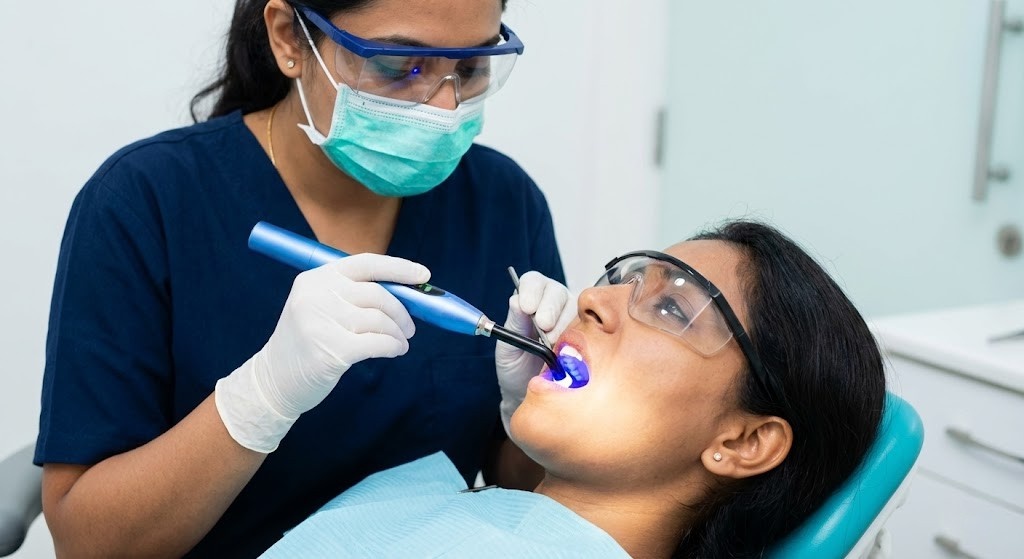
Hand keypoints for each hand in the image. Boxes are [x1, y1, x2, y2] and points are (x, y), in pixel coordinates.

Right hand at [216, 254, 429, 452]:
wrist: (274, 381)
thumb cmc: (307, 343)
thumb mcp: (319, 306)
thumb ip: (352, 294)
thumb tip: (406, 291)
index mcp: (316, 278)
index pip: (365, 263)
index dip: (398, 267)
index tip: (423, 275)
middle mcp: (316, 294)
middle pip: (378, 293)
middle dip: (402, 311)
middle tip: (410, 327)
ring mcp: (321, 322)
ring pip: (380, 320)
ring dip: (398, 333)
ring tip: (400, 342)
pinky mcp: (331, 350)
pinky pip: (378, 343)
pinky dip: (393, 346)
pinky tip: (395, 351)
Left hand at [495, 271, 576, 433]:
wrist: (530, 394)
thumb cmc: (516, 367)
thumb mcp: (508, 347)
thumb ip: (514, 324)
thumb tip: (516, 301)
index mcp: (531, 299)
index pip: (533, 282)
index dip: (531, 290)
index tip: (526, 307)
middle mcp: (553, 304)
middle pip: (556, 292)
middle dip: (549, 308)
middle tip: (542, 327)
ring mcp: (572, 319)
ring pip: (574, 309)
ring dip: (564, 325)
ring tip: (553, 344)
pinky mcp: (588, 335)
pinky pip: (591, 328)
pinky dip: (581, 337)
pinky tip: (571, 350)